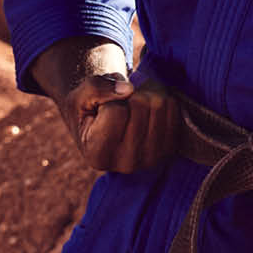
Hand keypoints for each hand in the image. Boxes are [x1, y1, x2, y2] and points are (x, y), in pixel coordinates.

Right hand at [58, 72, 182, 172]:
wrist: (104, 127)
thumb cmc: (88, 111)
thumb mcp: (79, 97)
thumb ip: (96, 88)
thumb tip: (129, 89)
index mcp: (98, 156)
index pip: (116, 112)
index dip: (109, 98)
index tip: (102, 107)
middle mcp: (127, 164)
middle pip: (141, 106)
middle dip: (130, 94)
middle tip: (120, 102)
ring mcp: (152, 157)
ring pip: (159, 104)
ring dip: (146, 94)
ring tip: (132, 104)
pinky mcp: (170, 148)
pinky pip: (173, 108)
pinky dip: (160, 98)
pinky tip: (147, 108)